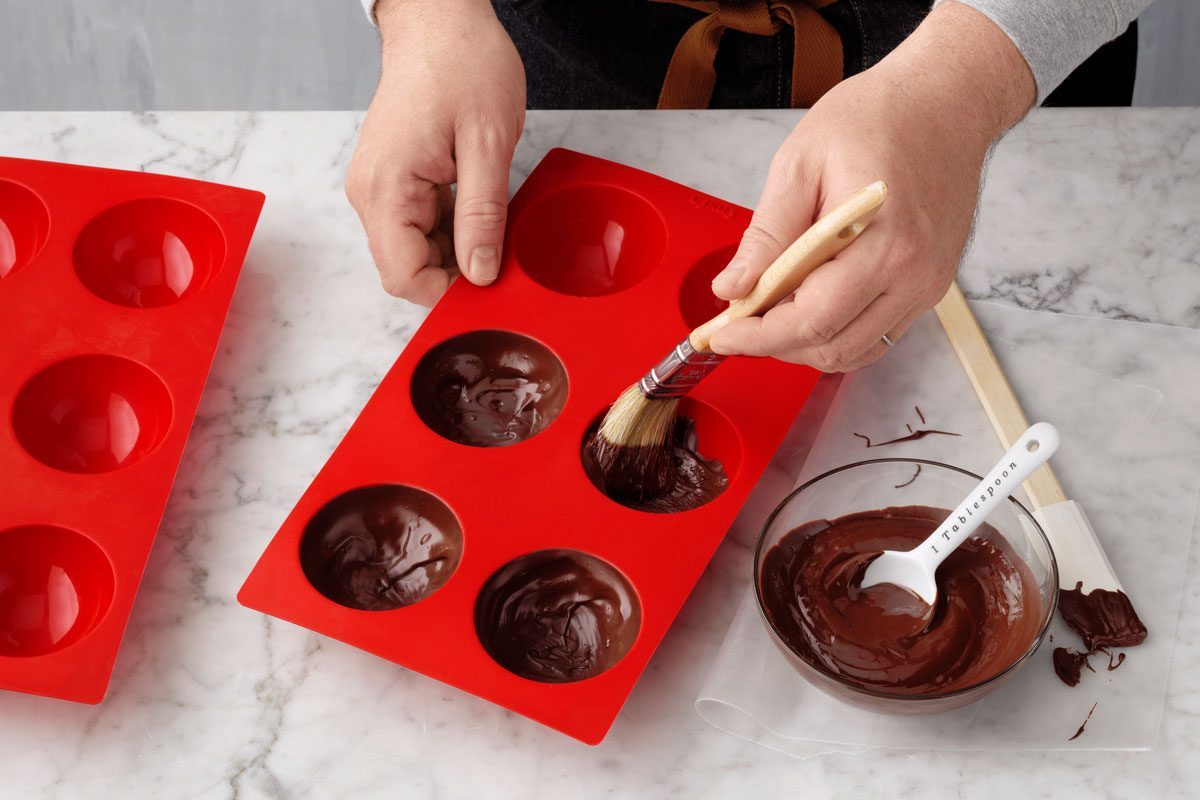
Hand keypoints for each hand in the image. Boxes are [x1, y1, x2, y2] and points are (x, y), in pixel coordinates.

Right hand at [345, 0, 525, 305]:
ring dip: (457, 251)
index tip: (491, 288)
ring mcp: (380, 187)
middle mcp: (371, 193)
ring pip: (416, 249)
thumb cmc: (462, 63)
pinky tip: (482, 209)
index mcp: (387, 188)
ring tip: (496, 223)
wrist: (439, 18)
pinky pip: (421, 225)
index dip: (448, 293)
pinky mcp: (394, 180)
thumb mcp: (487, 144)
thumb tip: (481, 274)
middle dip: (455, 274)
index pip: (404, 276)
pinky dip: (453, 229)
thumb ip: (482, 216)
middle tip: (504, 258)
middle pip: (408, 268)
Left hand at [708, 1, 1034, 370]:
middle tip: (737, 324)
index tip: (721, 335)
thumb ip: (767, 235)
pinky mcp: (930, 286)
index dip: (758, 337)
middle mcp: (913, 273)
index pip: (811, 319)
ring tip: (769, 314)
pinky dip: (835, 333)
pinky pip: (877, 334)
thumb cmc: (879, 117)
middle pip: (832, 345)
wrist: (947, 100)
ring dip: (804, 345)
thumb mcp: (801, 163)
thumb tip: (733, 289)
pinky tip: (807, 307)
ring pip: (854, 350)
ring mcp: (927, 285)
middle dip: (774, 346)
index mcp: (883, 240)